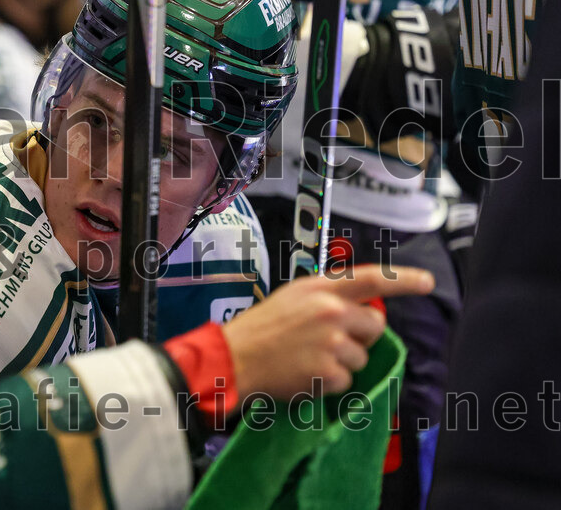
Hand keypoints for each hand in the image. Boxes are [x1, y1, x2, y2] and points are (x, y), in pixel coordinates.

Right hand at [224, 264, 433, 402]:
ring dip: (342, 362)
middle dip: (361, 336)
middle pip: (375, 326)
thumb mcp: (292, 297)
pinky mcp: (328, 371)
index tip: (427, 282)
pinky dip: (330, 383)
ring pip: (362, 356)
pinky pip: (347, 380)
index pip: (371, 278)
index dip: (403, 279)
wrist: (234, 358)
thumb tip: (360, 310)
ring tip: (308, 358)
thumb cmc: (260, 328)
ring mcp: (331, 341)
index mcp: (321, 288)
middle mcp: (330, 310)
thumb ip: (326, 297)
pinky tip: (306, 374)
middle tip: (331, 341)